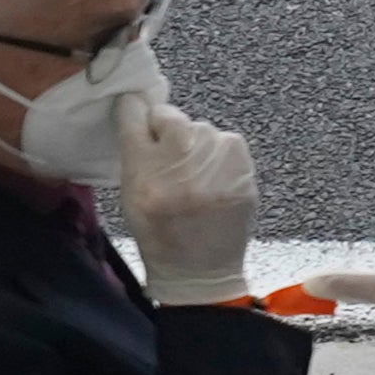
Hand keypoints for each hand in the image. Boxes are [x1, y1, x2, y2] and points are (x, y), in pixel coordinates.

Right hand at [117, 101, 257, 301]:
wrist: (200, 269)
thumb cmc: (158, 230)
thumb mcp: (130, 192)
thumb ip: (134, 150)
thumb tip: (139, 105)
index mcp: (143, 172)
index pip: (134, 115)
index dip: (135, 109)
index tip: (137, 110)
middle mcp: (181, 167)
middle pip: (171, 115)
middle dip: (167, 127)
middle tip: (169, 152)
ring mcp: (217, 170)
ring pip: (203, 127)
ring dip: (196, 142)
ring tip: (194, 172)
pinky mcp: (244, 174)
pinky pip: (229, 141)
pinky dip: (220, 152)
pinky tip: (214, 175)